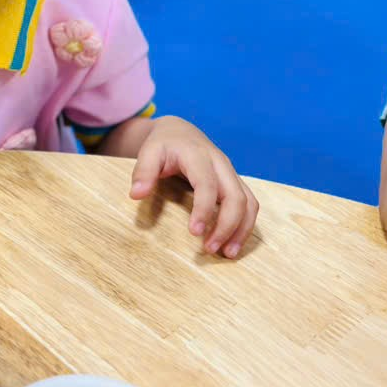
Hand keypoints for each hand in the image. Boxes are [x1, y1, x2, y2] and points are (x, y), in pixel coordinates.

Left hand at [129, 116, 258, 258]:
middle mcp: (221, 164)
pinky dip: (245, 225)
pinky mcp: (235, 183)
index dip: (204, 209)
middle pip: (236, 196)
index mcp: (198, 156)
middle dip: (227, 226)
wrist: (180, 132)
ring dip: (241, 229)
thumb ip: (143, 172)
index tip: (194, 232)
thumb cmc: (163, 144)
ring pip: (249, 202)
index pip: (207, 184)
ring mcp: (231, 174)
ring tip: (227, 253)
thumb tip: (137, 194)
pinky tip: (232, 243)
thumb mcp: (148, 152)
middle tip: (210, 249)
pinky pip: (249, 205)